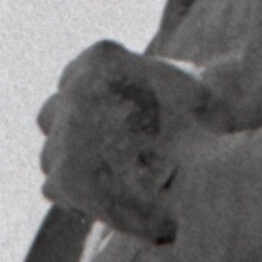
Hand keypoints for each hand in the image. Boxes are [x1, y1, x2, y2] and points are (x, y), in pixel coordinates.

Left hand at [37, 42, 210, 240]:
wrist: (208, 174)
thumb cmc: (211, 130)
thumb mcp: (185, 85)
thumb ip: (153, 82)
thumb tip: (160, 90)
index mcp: (101, 58)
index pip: (72, 78)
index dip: (89, 106)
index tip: (104, 125)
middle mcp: (75, 89)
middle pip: (50, 115)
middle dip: (72, 136)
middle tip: (102, 159)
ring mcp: (67, 133)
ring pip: (50, 155)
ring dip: (73, 169)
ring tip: (109, 186)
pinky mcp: (65, 176)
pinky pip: (53, 187)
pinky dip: (75, 197)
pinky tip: (105, 203)